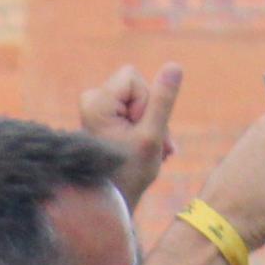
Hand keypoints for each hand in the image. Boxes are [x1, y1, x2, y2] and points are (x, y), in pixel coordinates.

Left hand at [81, 62, 183, 200]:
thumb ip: (163, 100)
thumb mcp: (152, 135)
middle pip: (137, 87)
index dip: (145, 101)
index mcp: (95, 102)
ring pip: (139, 99)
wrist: (113, 199)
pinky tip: (145, 147)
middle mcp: (90, 101)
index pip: (133, 77)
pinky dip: (143, 127)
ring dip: (151, 123)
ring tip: (152, 149)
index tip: (137, 129)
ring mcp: (96, 108)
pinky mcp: (103, 116)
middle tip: (151, 143)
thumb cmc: (130, 173)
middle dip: (151, 114)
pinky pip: (133, 108)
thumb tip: (174, 65)